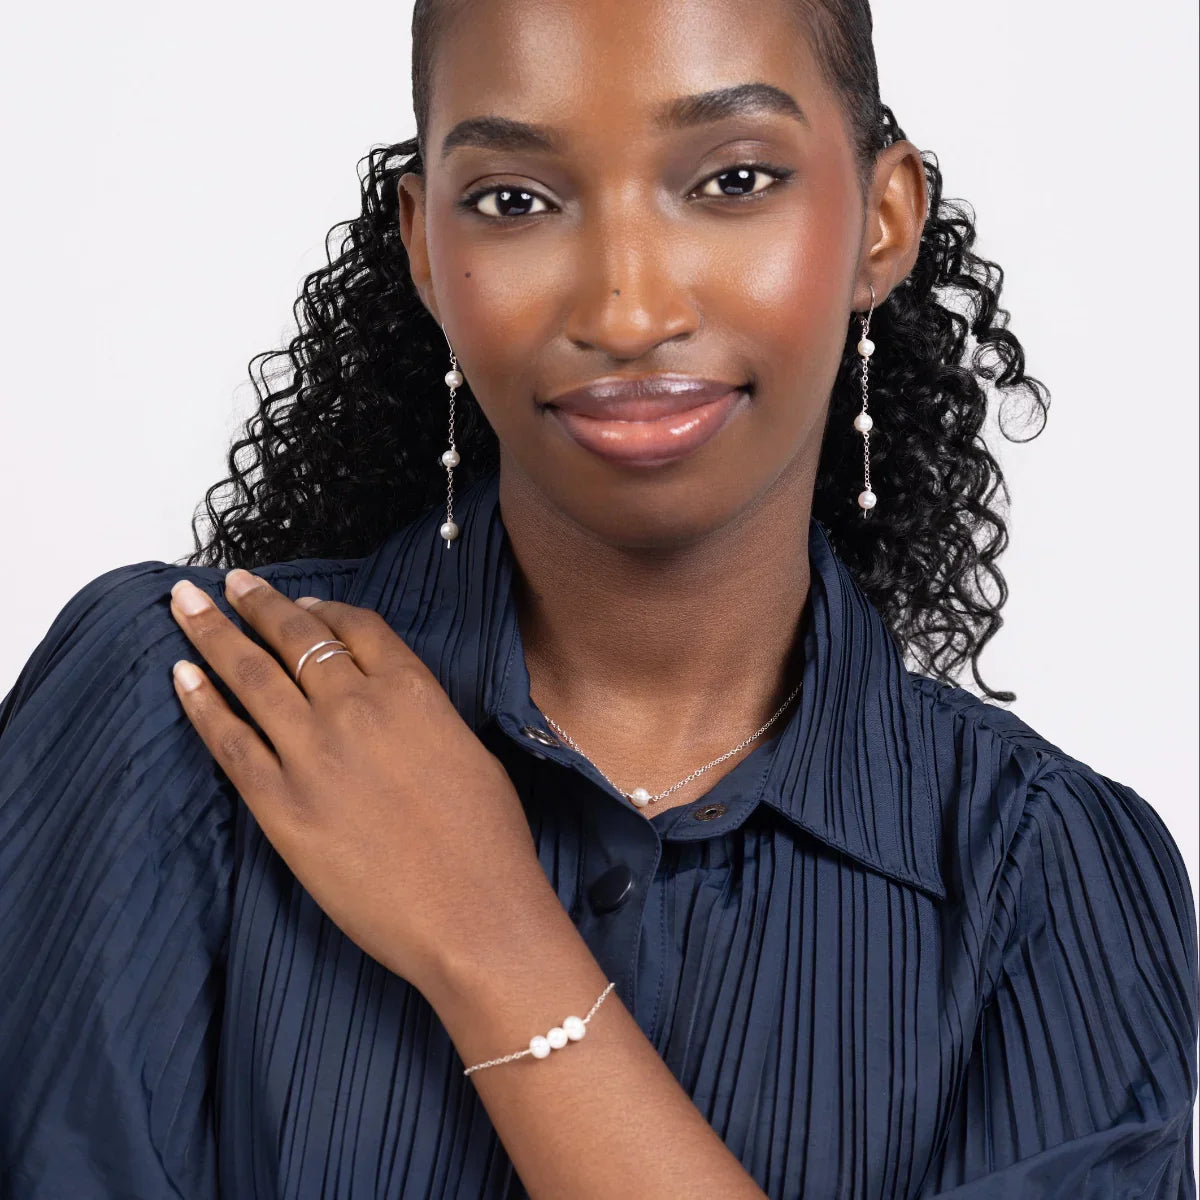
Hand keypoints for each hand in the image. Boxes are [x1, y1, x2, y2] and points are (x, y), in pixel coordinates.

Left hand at [167, 568, 552, 998]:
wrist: (472, 916)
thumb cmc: (489, 844)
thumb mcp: (471, 752)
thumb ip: (423, 716)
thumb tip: (391, 708)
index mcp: (412, 691)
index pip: (355, 627)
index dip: (320, 607)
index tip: (297, 602)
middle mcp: (356, 708)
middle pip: (294, 637)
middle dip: (254, 602)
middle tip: (226, 582)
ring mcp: (312, 754)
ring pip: (251, 675)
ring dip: (213, 634)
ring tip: (185, 606)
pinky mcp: (280, 805)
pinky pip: (229, 741)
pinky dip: (201, 704)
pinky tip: (181, 677)